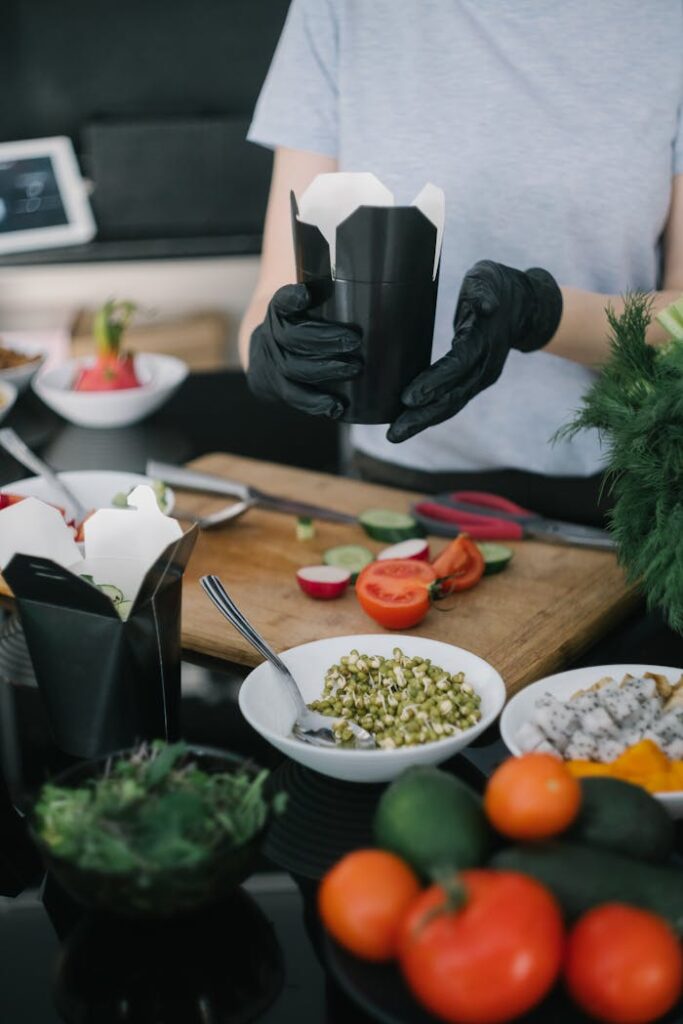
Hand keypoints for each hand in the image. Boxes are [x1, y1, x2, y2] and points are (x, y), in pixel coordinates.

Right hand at [248, 283, 362, 418]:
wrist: (268, 351)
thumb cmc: (304, 325)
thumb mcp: (310, 305)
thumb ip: (330, 296)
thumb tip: (375, 284)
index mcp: (279, 311)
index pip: (281, 302)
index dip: (291, 299)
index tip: (305, 295)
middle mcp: (271, 335)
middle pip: (293, 338)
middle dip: (325, 339)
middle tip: (355, 340)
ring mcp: (271, 363)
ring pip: (293, 369)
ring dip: (325, 370)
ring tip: (355, 369)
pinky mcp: (275, 387)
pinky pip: (293, 396)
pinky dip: (315, 402)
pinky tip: (336, 406)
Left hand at [387, 260, 562, 442]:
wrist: (525, 306)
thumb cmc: (498, 287)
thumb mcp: (489, 278)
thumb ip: (484, 291)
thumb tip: (486, 306)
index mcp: (484, 341)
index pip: (456, 366)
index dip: (433, 383)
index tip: (408, 398)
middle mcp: (485, 366)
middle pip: (452, 396)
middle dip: (422, 416)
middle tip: (394, 432)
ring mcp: (481, 377)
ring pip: (452, 405)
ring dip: (423, 421)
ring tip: (396, 434)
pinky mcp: (474, 381)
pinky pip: (452, 401)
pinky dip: (431, 414)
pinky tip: (409, 424)